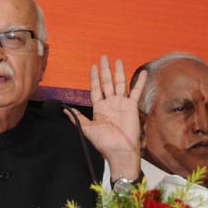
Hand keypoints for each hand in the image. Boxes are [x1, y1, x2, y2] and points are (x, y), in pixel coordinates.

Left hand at [66, 55, 146, 180]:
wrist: (119, 150)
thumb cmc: (103, 142)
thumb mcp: (87, 128)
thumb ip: (77, 117)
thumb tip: (65, 110)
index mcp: (99, 108)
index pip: (96, 89)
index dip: (94, 78)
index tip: (93, 67)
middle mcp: (110, 103)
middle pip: (107, 82)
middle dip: (105, 70)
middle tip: (104, 57)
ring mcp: (121, 104)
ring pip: (120, 84)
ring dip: (119, 72)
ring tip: (118, 60)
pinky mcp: (132, 106)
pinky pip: (136, 92)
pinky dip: (139, 82)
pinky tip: (142, 72)